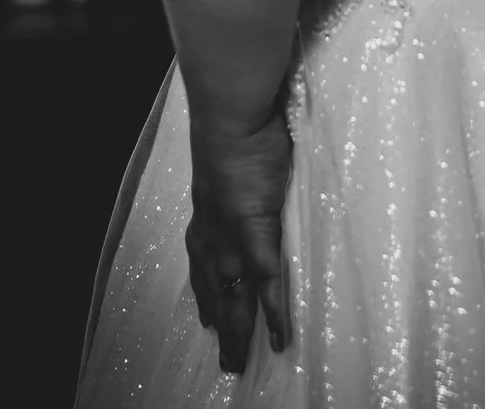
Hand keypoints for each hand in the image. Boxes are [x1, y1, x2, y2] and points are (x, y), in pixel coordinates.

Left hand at [185, 106, 294, 371]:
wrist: (233, 122)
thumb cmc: (238, 133)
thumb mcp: (234, 165)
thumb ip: (242, 182)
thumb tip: (251, 178)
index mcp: (205, 221)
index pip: (204, 269)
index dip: (207, 295)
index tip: (207, 317)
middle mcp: (211, 240)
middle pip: (215, 295)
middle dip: (219, 327)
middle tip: (225, 359)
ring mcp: (232, 244)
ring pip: (235, 301)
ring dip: (239, 334)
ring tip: (242, 362)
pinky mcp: (256, 239)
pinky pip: (268, 287)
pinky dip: (275, 316)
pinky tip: (280, 338)